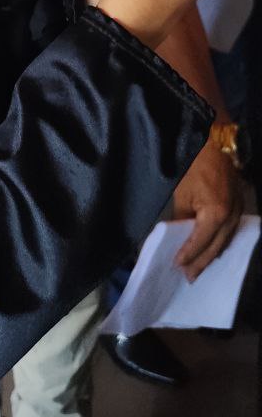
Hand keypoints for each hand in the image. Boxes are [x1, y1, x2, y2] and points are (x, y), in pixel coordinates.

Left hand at [172, 141, 243, 280]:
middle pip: (216, 247)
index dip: (188, 256)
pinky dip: (221, 241)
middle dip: (202, 263)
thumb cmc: (194, 163)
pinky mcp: (239, 203)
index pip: (200, 242)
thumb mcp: (182, 193)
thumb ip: (182, 218)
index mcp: (217, 214)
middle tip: (189, 278)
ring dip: (212, 255)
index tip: (177, 266)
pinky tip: (213, 248)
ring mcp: (239, 210)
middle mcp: (232, 216)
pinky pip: (231, 230)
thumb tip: (179, 235)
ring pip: (226, 240)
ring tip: (199, 268)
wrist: (214, 138)